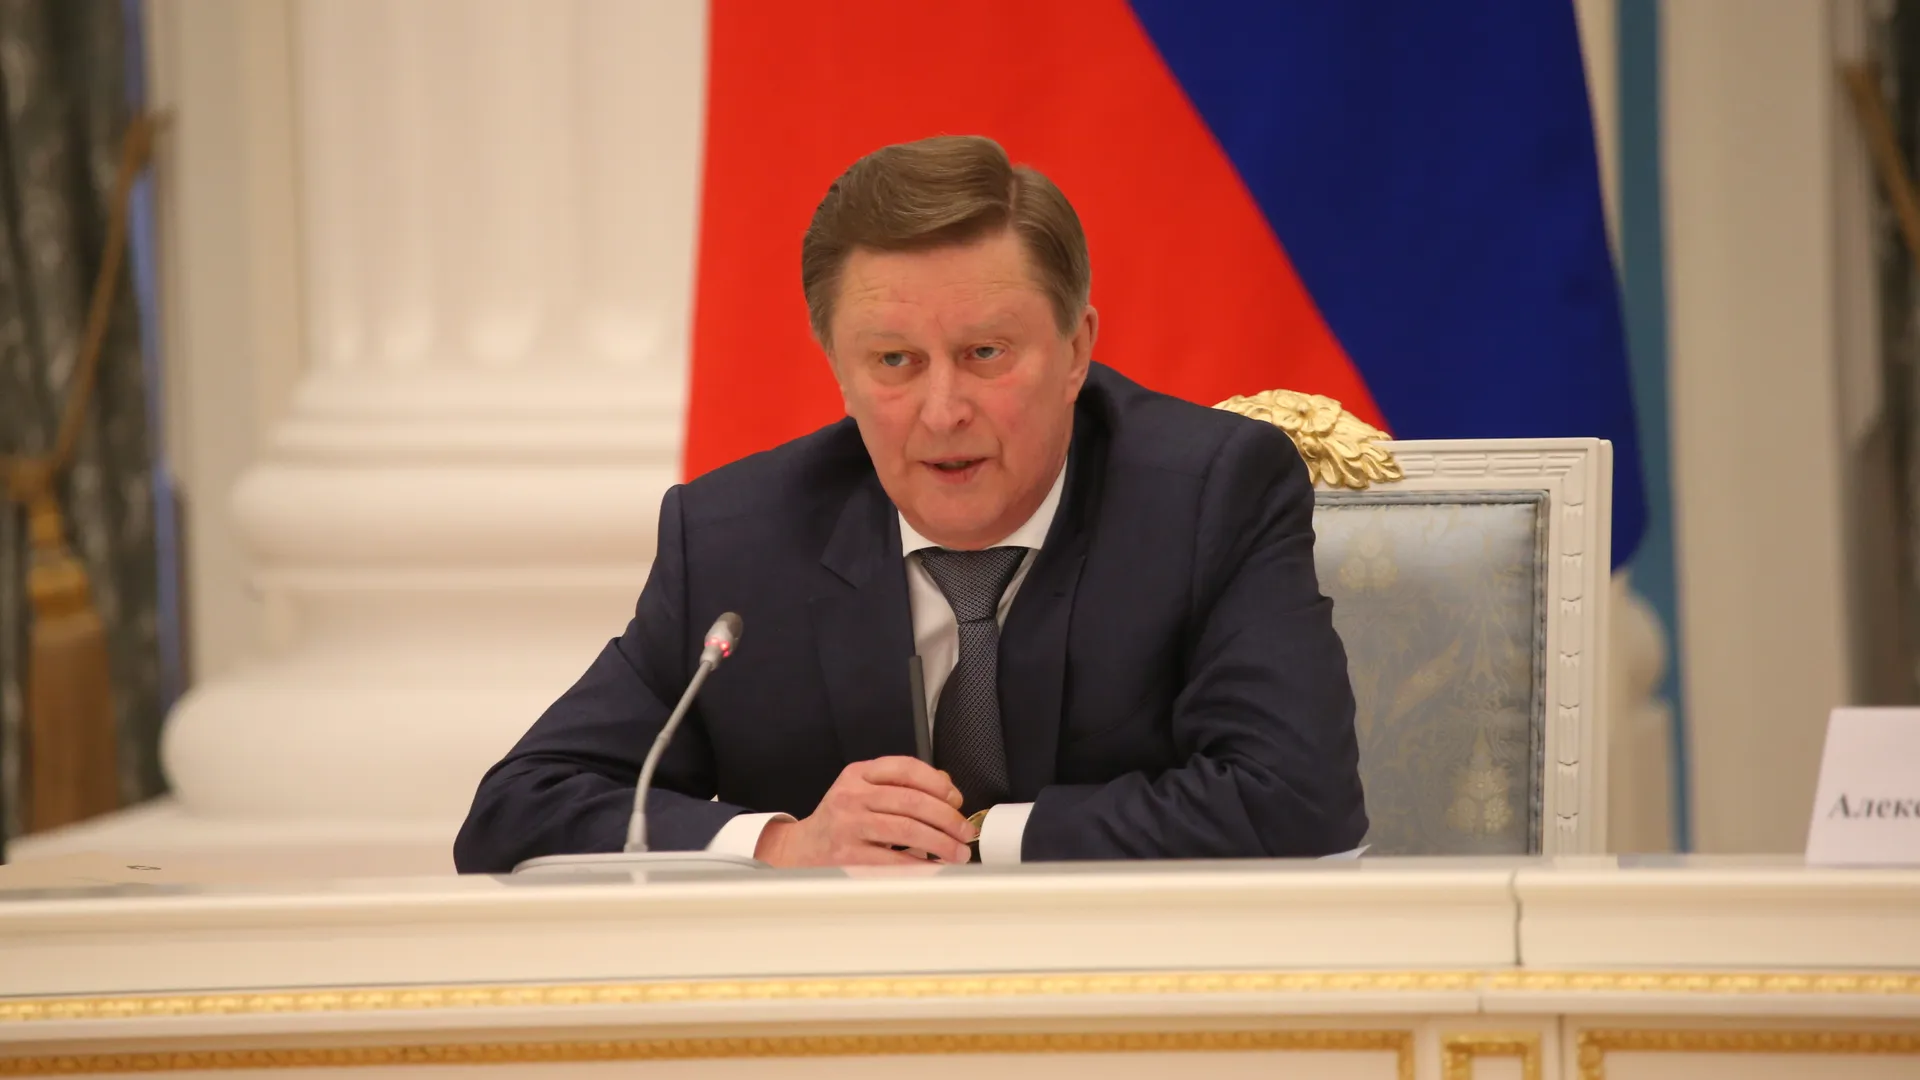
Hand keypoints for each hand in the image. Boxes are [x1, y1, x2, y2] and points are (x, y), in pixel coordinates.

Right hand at [755, 756, 971, 866]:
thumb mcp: (863, 790)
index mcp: (859, 774)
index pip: (905, 768)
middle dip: (947, 818)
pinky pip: (893, 859)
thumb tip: (947, 789)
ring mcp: (849, 825)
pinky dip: (920, 865)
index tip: (956, 800)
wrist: (802, 849)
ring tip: (957, 852)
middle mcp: (852, 796)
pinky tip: (935, 866)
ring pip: (907, 829)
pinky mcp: (849, 855)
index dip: (937, 783)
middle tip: (965, 832)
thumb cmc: (841, 820)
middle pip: (912, 800)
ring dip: (941, 843)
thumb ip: (901, 785)